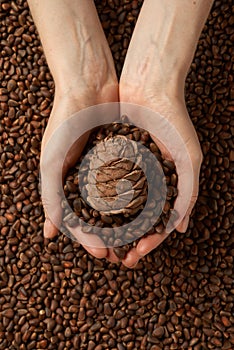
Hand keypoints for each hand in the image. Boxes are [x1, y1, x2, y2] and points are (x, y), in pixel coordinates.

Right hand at [28, 0, 119, 260]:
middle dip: (112, 235)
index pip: (80, 219)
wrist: (86, 87)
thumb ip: (50, 196)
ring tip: (139, 238)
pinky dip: (142, 193)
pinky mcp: (125, 155)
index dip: (89, 238)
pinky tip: (152, 209)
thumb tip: (50, 233)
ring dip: (129, 221)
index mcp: (70, 184)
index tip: (102, 253)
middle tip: (123, 253)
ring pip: (121, 201)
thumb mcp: (51, 161)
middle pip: (103, 215)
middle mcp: (90, 179)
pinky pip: (135, 178)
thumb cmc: (63, 124)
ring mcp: (108, 167)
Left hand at [116, 0, 211, 267]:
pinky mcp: (110, 158)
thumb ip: (188, 194)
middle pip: (133, 219)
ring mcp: (127, 170)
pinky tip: (87, 216)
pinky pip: (101, 184)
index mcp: (166, 185)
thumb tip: (180, 229)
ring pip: (115, 205)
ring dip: (108, 226)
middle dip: (124, 240)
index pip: (157, 222)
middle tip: (113, 258)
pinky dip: (95, 200)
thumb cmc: (174, 122)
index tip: (136, 256)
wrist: (150, 87)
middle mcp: (145, 180)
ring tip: (98, 243)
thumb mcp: (189, 160)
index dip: (148, 241)